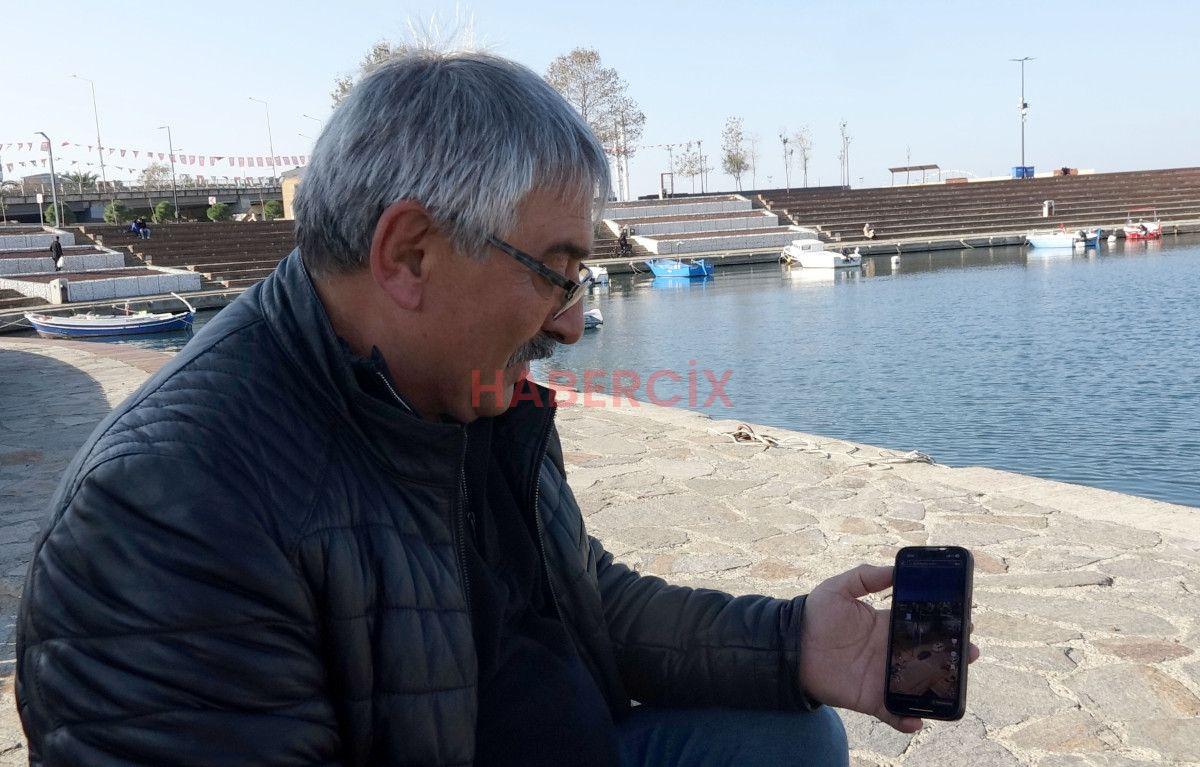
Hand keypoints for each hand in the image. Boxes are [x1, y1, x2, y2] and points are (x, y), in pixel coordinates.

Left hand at [797, 564, 980, 731]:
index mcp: (886, 624)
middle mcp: (889, 651)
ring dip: (940, 686)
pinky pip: (893, 711)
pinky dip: (906, 719)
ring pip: (918, 683)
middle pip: (929, 655)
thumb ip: (866, 577)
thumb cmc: (814, 614)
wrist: (790, 644)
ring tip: (957, 682)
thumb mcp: (838, 588)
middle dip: (953, 655)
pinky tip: (917, 720)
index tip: (965, 619)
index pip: (921, 624)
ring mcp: (881, 675)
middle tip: (972, 651)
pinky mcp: (869, 697)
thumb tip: (895, 569)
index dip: (944, 623)